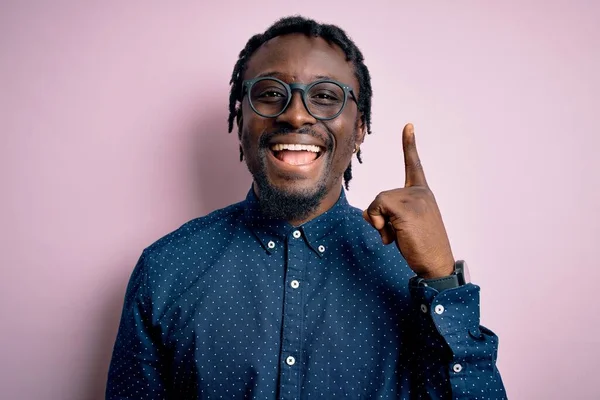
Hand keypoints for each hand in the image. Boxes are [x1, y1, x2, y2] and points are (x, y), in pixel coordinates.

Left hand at [363, 123, 454, 278]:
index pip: (414, 165)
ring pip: (377, 202)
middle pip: (381, 196)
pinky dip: (378, 224)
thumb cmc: (420, 247)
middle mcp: (420, 192)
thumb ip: (387, 213)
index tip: (408, 126)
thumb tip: (364, 213)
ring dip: (379, 223)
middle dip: (380, 219)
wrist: (436, 264)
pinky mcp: (407, 207)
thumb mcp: (402, 225)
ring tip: (398, 236)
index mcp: (422, 193)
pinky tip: (394, 237)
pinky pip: (377, 208)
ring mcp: (415, 198)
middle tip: (398, 235)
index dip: (409, 145)